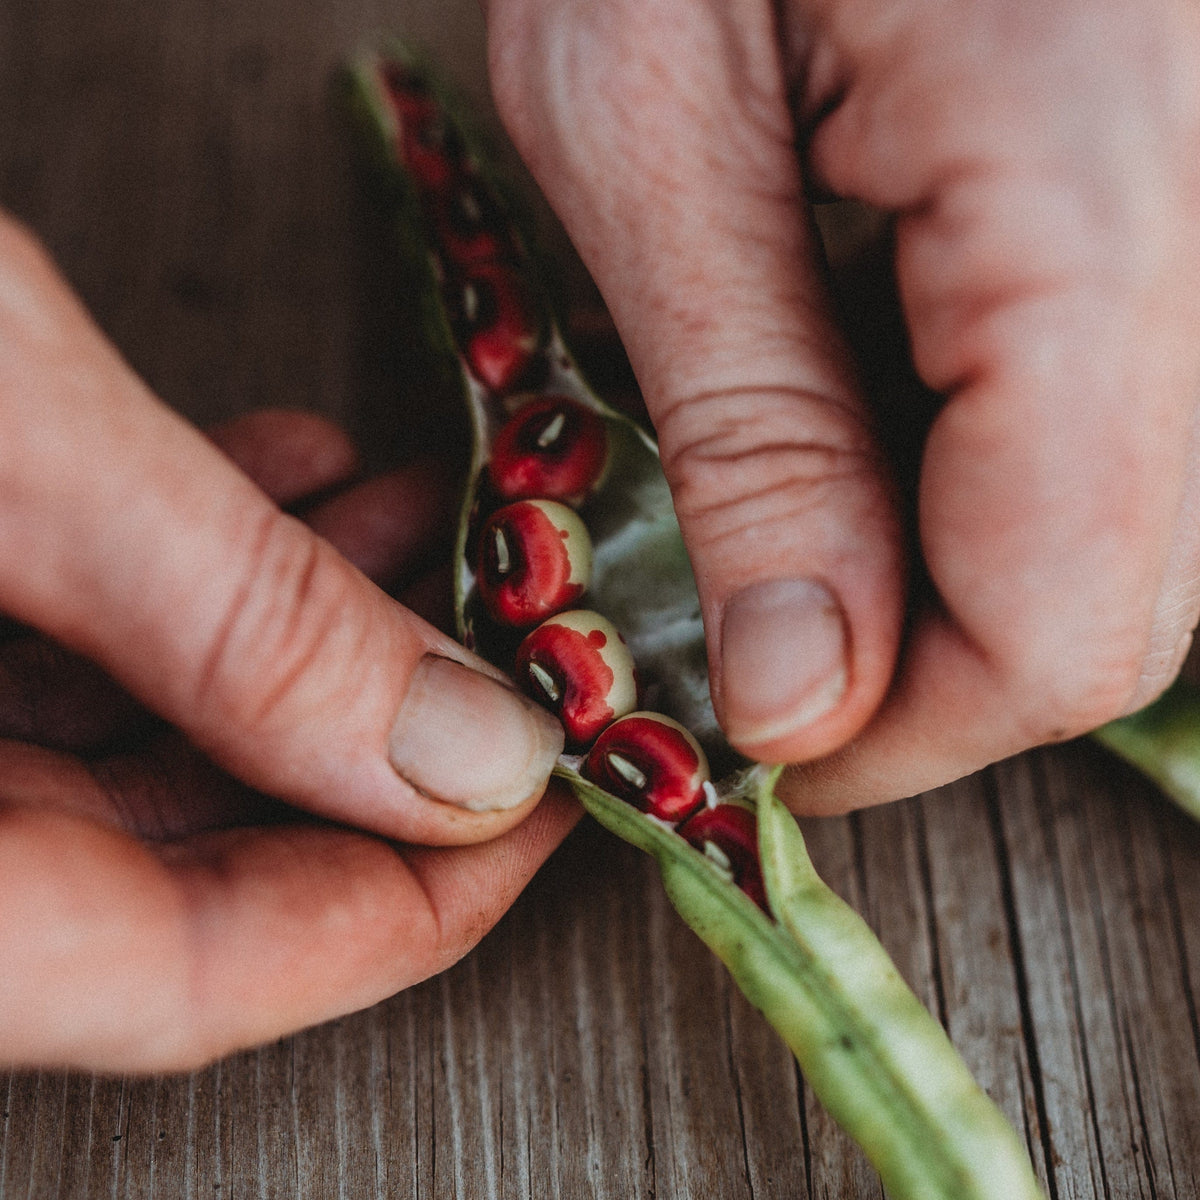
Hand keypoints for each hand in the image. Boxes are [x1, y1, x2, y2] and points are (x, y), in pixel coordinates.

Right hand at [0, 215, 574, 1071]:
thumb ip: (237, 613)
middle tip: (505, 665)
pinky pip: (45, 658)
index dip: (408, 906)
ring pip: (126, 762)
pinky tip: (289, 493)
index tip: (545, 814)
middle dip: (374, 757)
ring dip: (299, 652)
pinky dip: (185, 581)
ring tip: (430, 545)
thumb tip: (468, 748)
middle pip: (178, 880)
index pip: (194, 981)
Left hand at [485, 0, 1199, 810]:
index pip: (1062, 625)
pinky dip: (981, 476)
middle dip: (924, 670)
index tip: (751, 735)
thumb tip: (800, 688)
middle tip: (760, 646)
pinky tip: (863, 412)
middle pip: (1124, 602)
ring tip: (791, 520)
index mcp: (1098, 193)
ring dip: (949, 578)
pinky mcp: (1168, 212)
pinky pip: (1113, 425)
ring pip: (1133, 529)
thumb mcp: (645, 125)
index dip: (893, 731)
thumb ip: (752, 428)